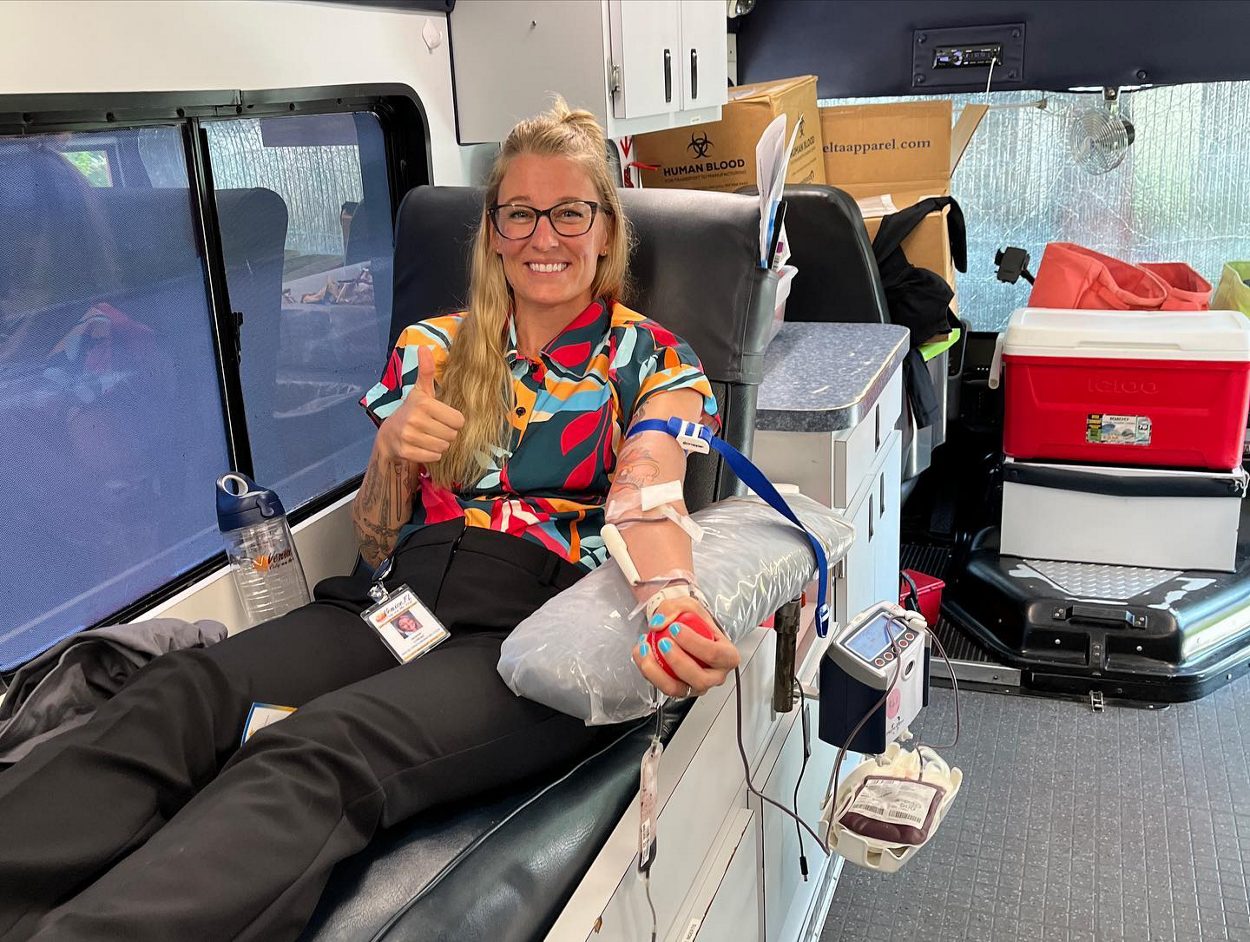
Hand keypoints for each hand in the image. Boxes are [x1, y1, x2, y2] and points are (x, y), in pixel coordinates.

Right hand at [376, 346, 464, 465]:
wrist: (388, 435)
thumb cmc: (412, 411)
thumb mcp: (421, 391)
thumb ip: (426, 371)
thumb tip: (424, 347)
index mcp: (423, 403)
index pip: (458, 420)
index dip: (453, 421)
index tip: (441, 417)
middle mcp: (415, 419)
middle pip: (452, 435)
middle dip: (446, 433)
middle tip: (434, 428)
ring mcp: (409, 436)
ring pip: (444, 447)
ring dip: (440, 444)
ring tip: (428, 436)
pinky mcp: (406, 452)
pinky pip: (434, 456)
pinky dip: (432, 454)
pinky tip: (422, 446)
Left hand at [632, 596, 738, 698]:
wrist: (679, 629)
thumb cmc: (692, 621)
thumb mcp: (687, 606)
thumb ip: (673, 609)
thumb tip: (658, 624)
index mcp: (727, 655)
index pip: (716, 654)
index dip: (694, 643)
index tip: (675, 628)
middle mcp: (715, 675)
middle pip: (700, 678)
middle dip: (678, 661)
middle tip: (662, 641)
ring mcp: (696, 686)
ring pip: (677, 689)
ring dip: (657, 671)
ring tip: (645, 648)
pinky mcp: (678, 689)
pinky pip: (662, 687)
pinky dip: (648, 671)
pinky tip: (641, 653)